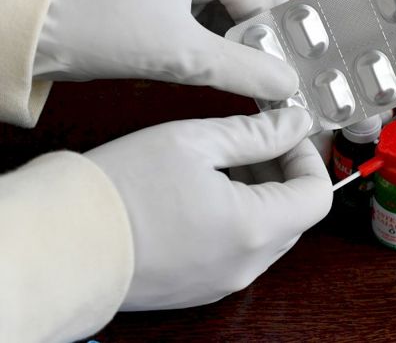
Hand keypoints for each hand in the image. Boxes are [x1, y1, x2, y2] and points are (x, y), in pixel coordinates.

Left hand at [34, 0, 295, 99]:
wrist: (41, 36)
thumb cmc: (100, 26)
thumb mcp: (183, 52)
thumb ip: (242, 69)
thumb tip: (286, 82)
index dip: (276, 34)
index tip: (289, 70)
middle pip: (252, 1)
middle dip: (267, 37)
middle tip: (283, 71)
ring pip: (233, 19)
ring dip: (247, 48)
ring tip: (263, 78)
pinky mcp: (167, 13)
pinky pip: (210, 31)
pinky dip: (225, 53)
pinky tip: (235, 76)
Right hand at [84, 107, 331, 309]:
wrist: (63, 245)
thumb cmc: (121, 190)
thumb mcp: (195, 141)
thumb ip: (257, 132)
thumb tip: (295, 123)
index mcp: (254, 228)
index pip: (317, 194)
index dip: (307, 157)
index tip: (285, 134)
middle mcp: (247, 264)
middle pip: (295, 214)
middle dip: (282, 172)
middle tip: (251, 142)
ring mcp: (225, 280)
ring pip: (269, 232)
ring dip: (261, 194)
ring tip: (223, 164)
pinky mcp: (203, 287)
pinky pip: (240, 250)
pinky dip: (239, 218)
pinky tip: (205, 193)